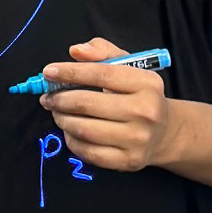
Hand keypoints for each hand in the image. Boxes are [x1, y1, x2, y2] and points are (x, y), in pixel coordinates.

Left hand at [37, 36, 178, 172]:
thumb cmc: (138, 94)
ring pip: (84, 129)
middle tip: (48, 98)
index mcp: (146, 83)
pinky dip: (71, 140)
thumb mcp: (127, 66)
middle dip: (59, 99)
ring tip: (57, 112)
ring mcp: (138, 139)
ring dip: (62, 119)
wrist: (164, 132)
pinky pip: (88, 152)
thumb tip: (75, 51)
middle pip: (88, 104)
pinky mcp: (128, 161)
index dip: (70, 72)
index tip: (48, 72)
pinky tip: (69, 130)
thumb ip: (101, 51)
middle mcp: (146, 112)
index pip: (101, 74)